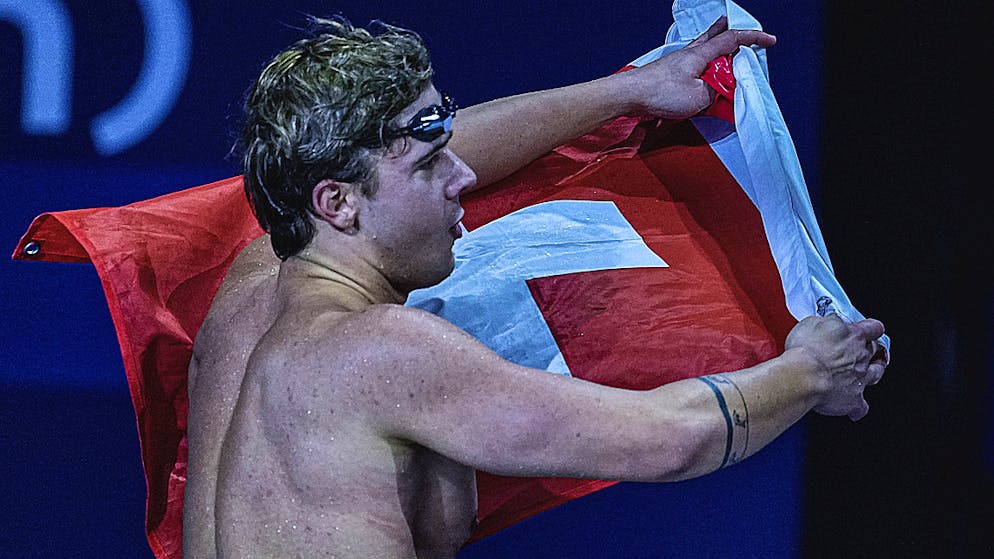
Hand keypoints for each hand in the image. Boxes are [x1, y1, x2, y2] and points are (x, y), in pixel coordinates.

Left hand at [620, 16, 775, 118]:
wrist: (628, 95)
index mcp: (700, 55)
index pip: (732, 40)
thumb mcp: (698, 97)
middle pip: (712, 36)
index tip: (769, 41)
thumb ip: (715, 93)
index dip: (752, 39)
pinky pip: (689, 62)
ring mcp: (675, 62)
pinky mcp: (666, 73)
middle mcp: (688, 54)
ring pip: (700, 47)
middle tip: (734, 22)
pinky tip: (697, 67)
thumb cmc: (660, 94)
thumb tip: (722, 92)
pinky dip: (700, 60)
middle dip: (726, 29)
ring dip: (713, 43)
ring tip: (719, 41)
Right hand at [785, 314, 887, 420]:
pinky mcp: (852, 399)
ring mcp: (859, 378)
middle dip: (870, 349)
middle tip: (861, 350)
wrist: (803, 377)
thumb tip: (830, 321)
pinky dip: (857, 408)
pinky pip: (860, 407)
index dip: (871, 329)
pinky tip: (853, 410)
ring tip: (867, 373)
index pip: (873, 328)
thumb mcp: (811, 323)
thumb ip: (826, 323)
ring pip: (876, 374)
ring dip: (873, 372)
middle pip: (875, 350)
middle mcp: (861, 356)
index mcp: (853, 335)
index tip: (867, 329)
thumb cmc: (806, 350)